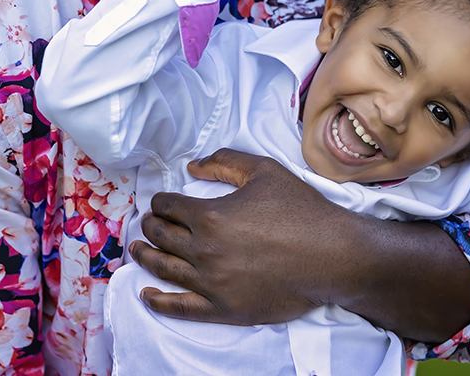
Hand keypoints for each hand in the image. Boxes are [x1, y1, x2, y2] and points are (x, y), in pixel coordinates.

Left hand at [126, 148, 349, 324]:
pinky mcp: (225, 309)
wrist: (332, 255)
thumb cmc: (301, 210)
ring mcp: (213, 283)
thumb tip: (192, 166)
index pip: (169, 206)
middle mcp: (205, 250)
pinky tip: (146, 294)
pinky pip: (181, 307)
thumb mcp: (264, 170)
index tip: (162, 203)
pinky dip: (158, 301)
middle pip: (161, 237)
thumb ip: (224, 161)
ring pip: (164, 269)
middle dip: (150, 226)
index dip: (161, 202)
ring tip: (136, 250)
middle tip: (147, 223)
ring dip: (145, 257)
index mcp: (210, 215)